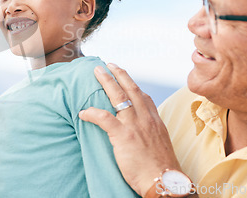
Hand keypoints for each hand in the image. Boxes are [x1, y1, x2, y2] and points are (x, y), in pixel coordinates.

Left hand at [79, 64, 181, 195]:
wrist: (163, 182)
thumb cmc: (161, 169)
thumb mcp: (161, 145)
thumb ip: (151, 133)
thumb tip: (142, 132)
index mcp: (155, 121)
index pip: (144, 97)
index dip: (133, 85)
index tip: (125, 77)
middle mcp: (145, 119)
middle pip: (131, 89)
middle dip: (119, 74)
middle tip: (108, 64)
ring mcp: (134, 125)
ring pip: (118, 96)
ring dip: (106, 82)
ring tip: (97, 72)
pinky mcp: (123, 135)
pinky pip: (104, 118)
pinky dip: (92, 113)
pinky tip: (83, 112)